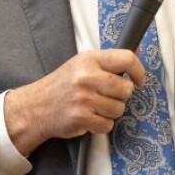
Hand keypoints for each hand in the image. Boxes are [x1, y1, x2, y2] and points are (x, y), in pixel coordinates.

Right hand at [3, 49, 144, 156]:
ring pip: (118, 109)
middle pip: (125, 89)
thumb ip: (109, 60)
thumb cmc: (62, 84)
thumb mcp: (82, 63)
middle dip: (121, 96)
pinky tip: (89, 117)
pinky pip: (107, 125)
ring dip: (110, 111)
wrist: (36, 106)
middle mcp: (87, 77)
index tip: (138, 79)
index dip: (138, 71)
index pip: (126, 59)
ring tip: (95, 106)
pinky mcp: (81, 117)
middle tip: (107, 95)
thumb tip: (138, 49)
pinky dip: (101, 124)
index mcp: (89, 59)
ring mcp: (84, 98)